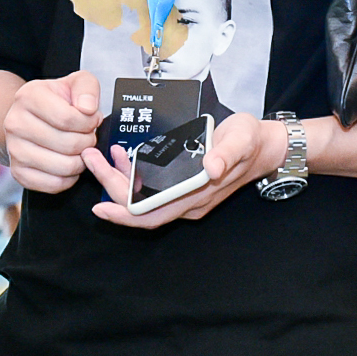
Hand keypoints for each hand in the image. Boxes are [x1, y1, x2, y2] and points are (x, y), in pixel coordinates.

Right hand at [0, 70, 101, 192]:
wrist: (31, 117)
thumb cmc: (56, 101)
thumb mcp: (75, 83)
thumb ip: (87, 89)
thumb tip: (88, 108)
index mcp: (29, 96)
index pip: (68, 118)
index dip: (89, 123)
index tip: (92, 120)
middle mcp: (16, 123)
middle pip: (68, 144)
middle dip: (87, 142)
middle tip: (87, 136)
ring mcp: (14, 149)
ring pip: (63, 166)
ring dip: (80, 161)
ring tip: (79, 149)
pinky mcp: (18, 172)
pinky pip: (54, 184)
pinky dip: (69, 178)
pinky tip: (68, 162)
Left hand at [83, 113, 286, 228]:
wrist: (265, 146)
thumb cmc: (250, 141)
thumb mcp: (240, 140)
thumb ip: (226, 153)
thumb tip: (212, 167)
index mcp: (197, 196)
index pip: (152, 214)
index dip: (124, 215)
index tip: (99, 207)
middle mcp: (187, 202)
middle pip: (140, 206)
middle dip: (111, 186)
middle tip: (90, 160)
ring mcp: (184, 195)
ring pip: (142, 196)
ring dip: (119, 178)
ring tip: (100, 154)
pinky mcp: (182, 184)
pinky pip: (151, 186)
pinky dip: (132, 172)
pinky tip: (123, 153)